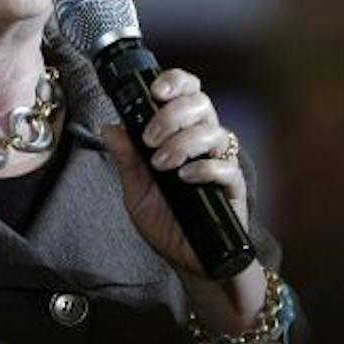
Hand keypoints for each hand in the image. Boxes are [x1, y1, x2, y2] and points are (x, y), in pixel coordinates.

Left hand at [99, 68, 250, 280]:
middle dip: (173, 113)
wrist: (189, 262)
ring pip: (213, 131)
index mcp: (180, 134)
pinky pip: (226, 166)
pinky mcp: (234, 187)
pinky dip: (204, 168)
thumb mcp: (137, 192)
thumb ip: (127, 160)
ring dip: (183, 142)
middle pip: (201, 102)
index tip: (155, 91)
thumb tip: (109, 127)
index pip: (186, 92)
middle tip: (151, 138)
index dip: (175, 81)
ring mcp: (220, 162)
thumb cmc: (166, 224)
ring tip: (162, 164)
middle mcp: (203, 142)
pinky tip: (185, 178)